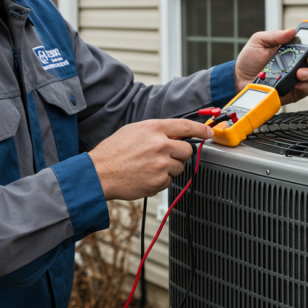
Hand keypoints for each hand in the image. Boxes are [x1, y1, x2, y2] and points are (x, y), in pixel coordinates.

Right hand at [88, 119, 212, 200]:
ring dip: (169, 168)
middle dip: (179, 154)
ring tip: (149, 166)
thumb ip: (157, 130)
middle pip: (187, 150)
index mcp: (154, 129)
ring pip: (179, 167)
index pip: (186, 126)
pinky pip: (169, 181)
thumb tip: (175, 134)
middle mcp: (161, 145)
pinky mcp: (159, 181)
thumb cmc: (113, 152)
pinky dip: (161, 180)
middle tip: (164, 156)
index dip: (201, 130)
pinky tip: (145, 175)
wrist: (99, 173)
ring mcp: (161, 164)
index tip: (208, 133)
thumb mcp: (134, 130)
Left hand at [234, 28, 307, 104]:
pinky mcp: (295, 91)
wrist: (239, 79)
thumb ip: (275, 36)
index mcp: (295, 48)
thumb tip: (291, 31)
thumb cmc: (249, 60)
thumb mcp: (259, 41)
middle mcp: (300, 62)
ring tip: (300, 72)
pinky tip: (298, 82)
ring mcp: (299, 77)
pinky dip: (306, 85)